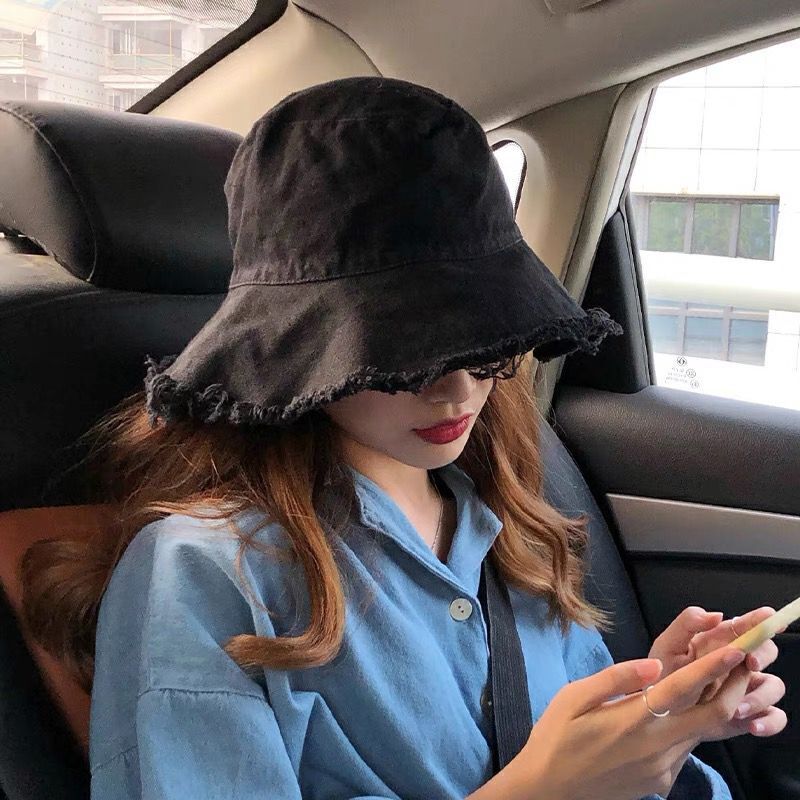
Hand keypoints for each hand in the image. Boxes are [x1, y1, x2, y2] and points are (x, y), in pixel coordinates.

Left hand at [648, 606, 787, 737]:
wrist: (659, 713)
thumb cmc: (662, 676)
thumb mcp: (667, 646)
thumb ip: (688, 623)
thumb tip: (716, 614)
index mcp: (719, 643)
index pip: (744, 627)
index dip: (759, 621)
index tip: (769, 618)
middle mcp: (738, 663)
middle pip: (765, 652)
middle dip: (763, 655)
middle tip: (750, 663)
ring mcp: (746, 689)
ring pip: (773, 685)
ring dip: (762, 695)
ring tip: (738, 707)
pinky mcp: (751, 714)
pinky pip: (774, 717)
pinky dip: (770, 722)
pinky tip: (752, 726)